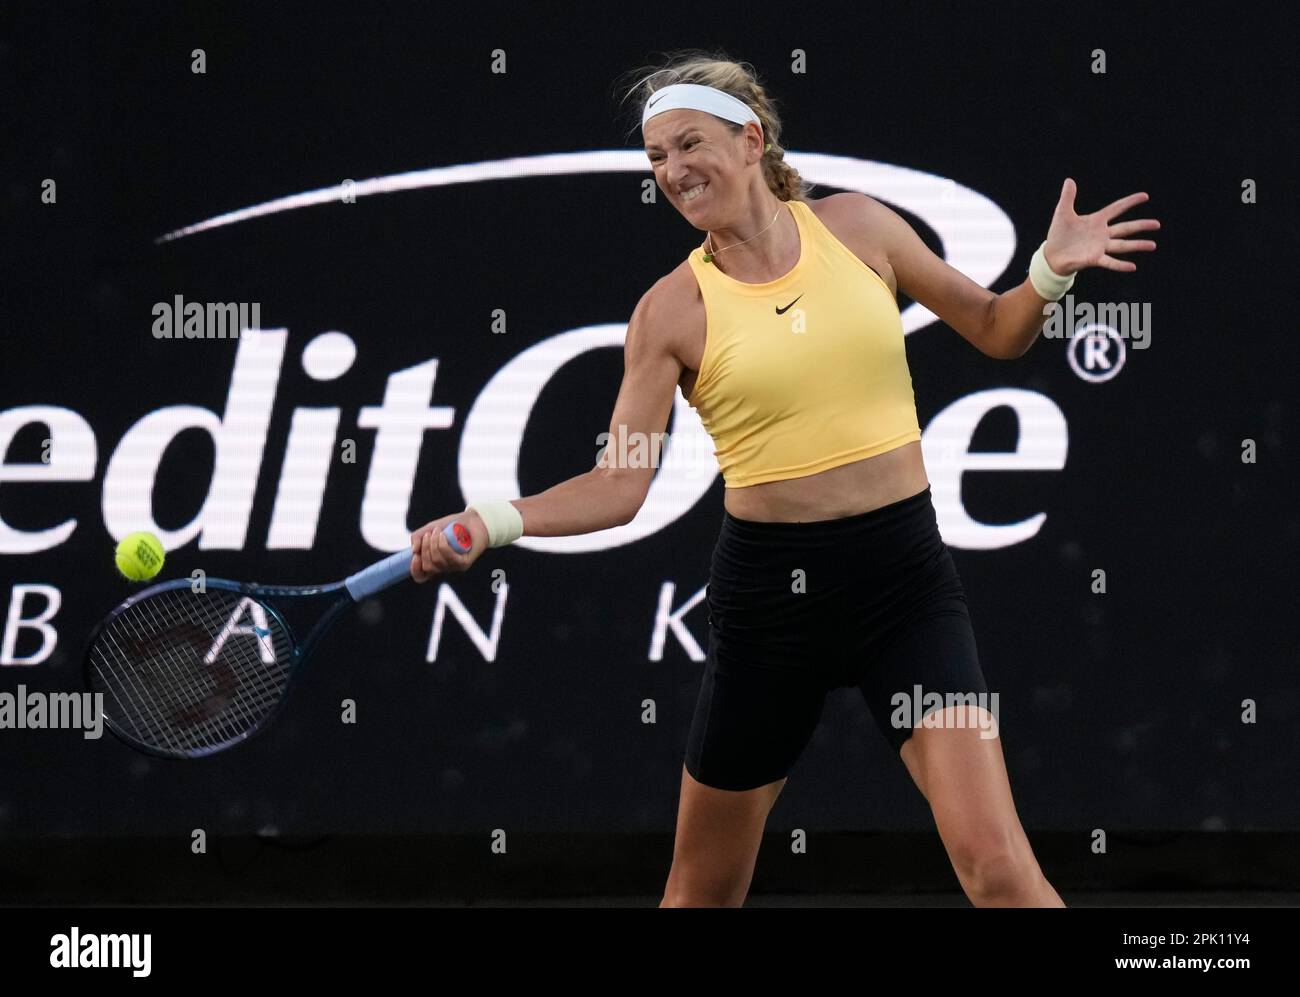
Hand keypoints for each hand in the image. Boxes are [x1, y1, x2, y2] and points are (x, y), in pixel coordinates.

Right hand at [408, 510, 488, 582]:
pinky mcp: (465, 563)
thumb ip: (418, 538)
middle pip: (428, 568)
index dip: (414, 570)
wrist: (472, 520)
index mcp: (434, 563)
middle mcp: (444, 567)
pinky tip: (444, 535)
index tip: (415, 556)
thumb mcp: (430, 529)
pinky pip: (450, 557)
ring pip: (437, 561)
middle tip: (429, 534)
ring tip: (438, 531)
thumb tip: (414, 551)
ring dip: (433, 544)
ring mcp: (455, 567)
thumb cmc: (451, 526)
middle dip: (425, 549)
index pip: (421, 577)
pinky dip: (443, 545)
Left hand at [1043, 178, 1159, 274]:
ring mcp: (1100, 247)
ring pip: (1122, 245)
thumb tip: (1069, 180)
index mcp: (1097, 220)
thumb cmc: (1058, 234)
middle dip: (1141, 225)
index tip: (1145, 196)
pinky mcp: (1094, 259)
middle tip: (1157, 224)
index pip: (1117, 208)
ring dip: (1137, 245)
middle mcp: (1102, 234)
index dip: (1130, 202)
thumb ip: (1068, 198)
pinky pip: (1110, 262)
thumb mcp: (1063, 213)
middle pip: (1125, 228)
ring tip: (1153, 245)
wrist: (1052, 254)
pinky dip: (1120, 265)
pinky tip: (1133, 267)